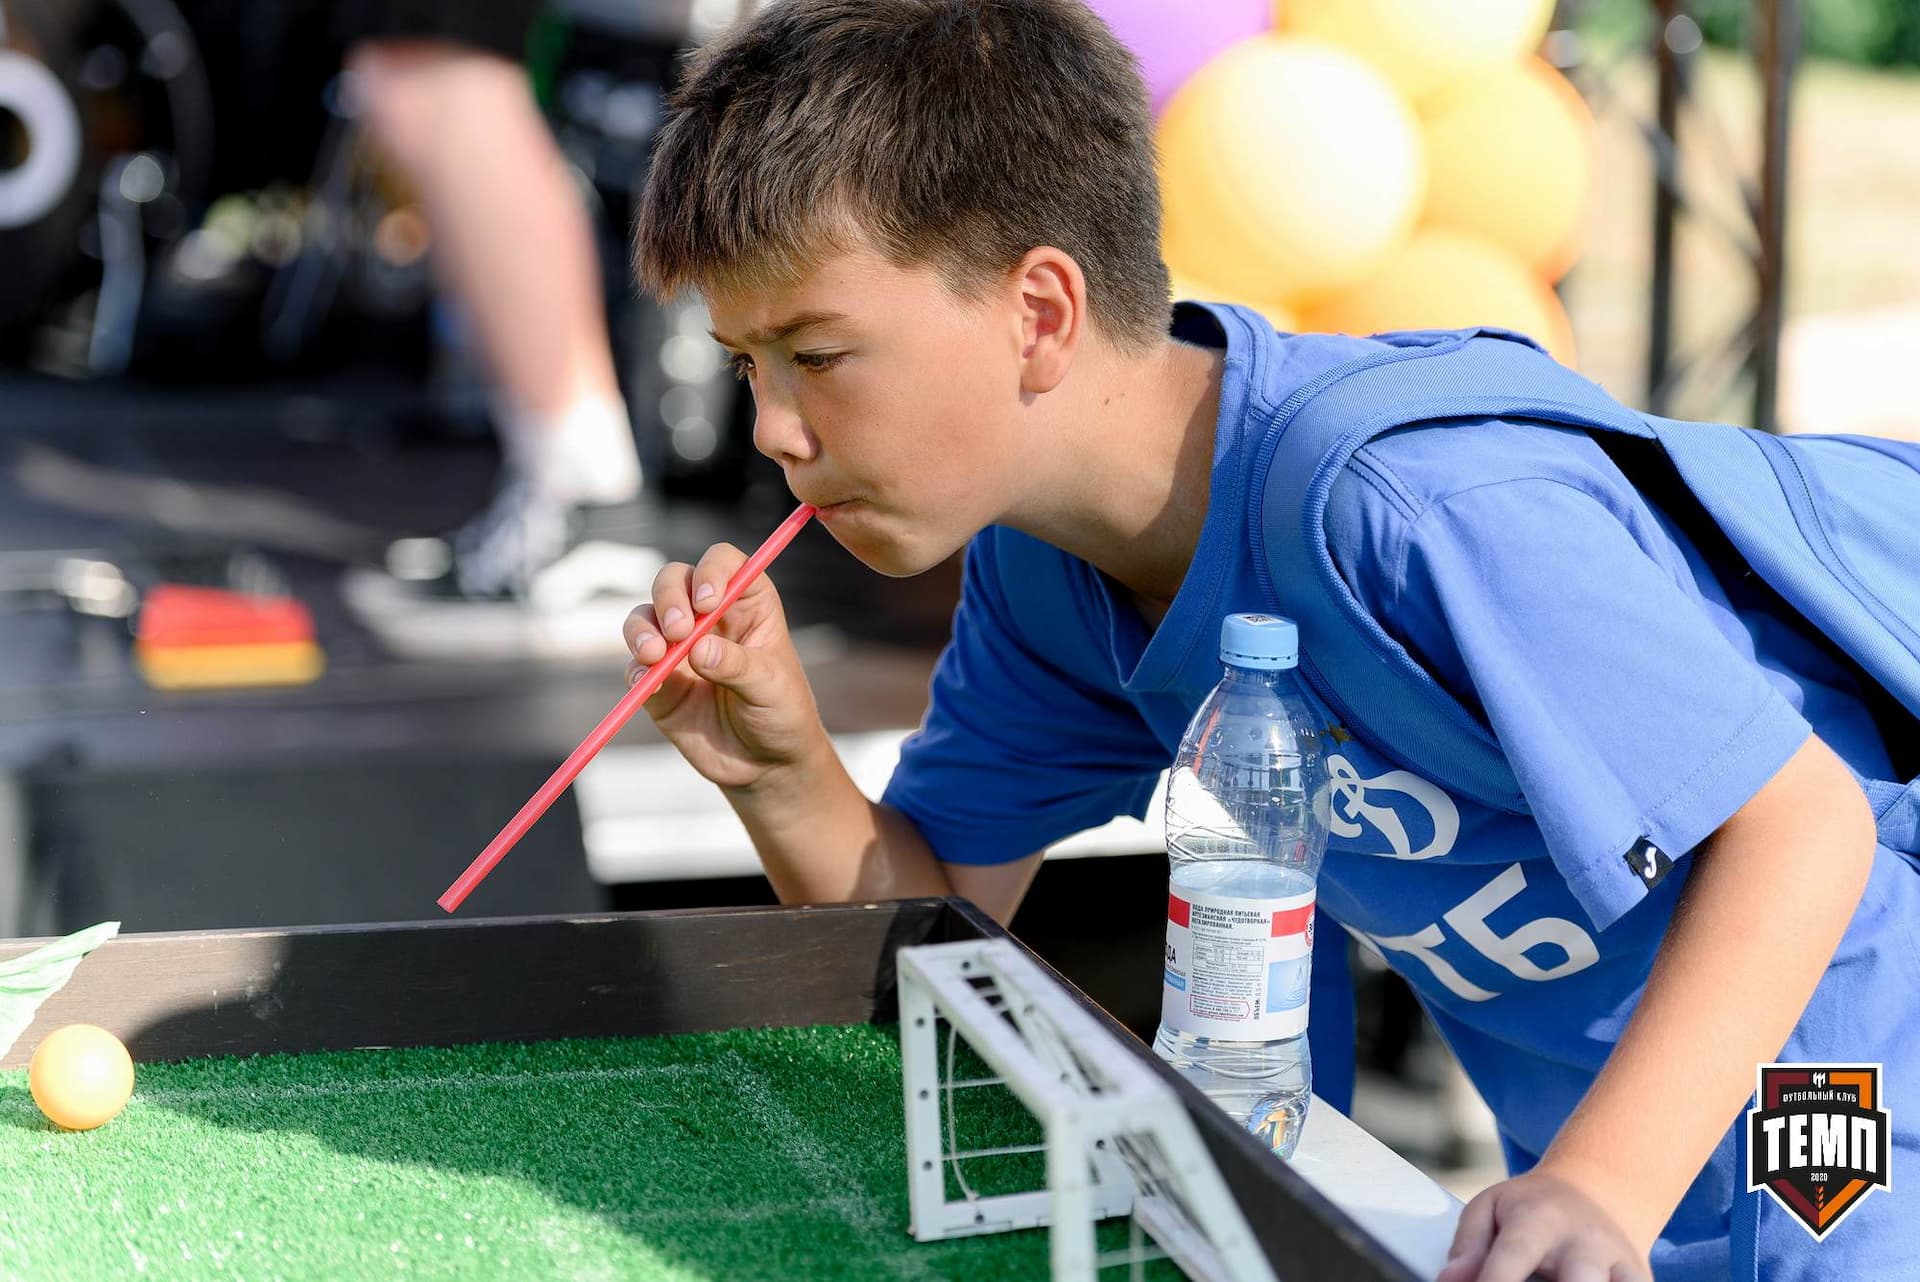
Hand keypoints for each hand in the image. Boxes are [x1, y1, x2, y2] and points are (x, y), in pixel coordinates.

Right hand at [621, 544, 826, 791]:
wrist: (765, 765)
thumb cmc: (782, 714)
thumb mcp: (771, 688)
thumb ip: (738, 666)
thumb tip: (697, 649)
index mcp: (748, 604)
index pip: (723, 564)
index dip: (711, 572)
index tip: (708, 602)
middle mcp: (709, 617)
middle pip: (674, 580)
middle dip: (669, 598)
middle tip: (679, 631)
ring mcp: (679, 647)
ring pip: (645, 616)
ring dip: (642, 629)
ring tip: (654, 655)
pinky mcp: (659, 680)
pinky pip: (634, 664)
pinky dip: (634, 669)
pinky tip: (647, 682)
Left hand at [1437, 1168, 1651, 1281]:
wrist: (1597, 1192)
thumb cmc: (1535, 1206)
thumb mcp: (1492, 1206)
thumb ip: (1468, 1244)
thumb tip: (1449, 1280)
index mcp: (1540, 1219)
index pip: (1514, 1256)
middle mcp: (1585, 1242)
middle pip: (1580, 1280)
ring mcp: (1620, 1264)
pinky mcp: (1641, 1279)